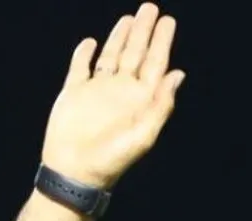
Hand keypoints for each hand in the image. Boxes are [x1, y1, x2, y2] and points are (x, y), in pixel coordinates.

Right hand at [41, 3, 184, 188]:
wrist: (75, 172)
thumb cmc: (111, 160)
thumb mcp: (143, 135)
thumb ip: (161, 104)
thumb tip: (177, 75)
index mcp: (140, 100)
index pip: (155, 64)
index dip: (162, 43)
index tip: (168, 21)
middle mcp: (120, 92)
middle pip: (135, 54)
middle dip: (143, 32)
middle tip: (151, 8)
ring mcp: (97, 91)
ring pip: (111, 56)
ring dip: (119, 37)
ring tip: (129, 19)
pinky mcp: (74, 93)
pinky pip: (80, 68)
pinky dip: (85, 54)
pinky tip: (90, 43)